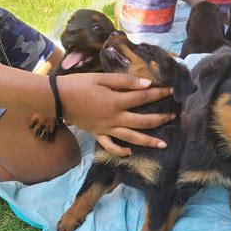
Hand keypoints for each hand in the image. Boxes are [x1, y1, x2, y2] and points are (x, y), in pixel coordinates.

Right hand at [57, 73, 173, 155]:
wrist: (56, 98)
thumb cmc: (78, 84)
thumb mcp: (101, 78)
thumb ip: (124, 81)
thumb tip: (147, 84)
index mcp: (116, 101)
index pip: (143, 98)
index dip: (159, 94)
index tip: (172, 91)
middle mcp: (114, 118)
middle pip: (142, 121)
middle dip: (160, 119)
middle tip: (173, 117)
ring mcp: (106, 129)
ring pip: (131, 137)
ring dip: (148, 141)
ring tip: (163, 144)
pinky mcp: (97, 134)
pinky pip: (110, 146)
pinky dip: (120, 151)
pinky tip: (130, 152)